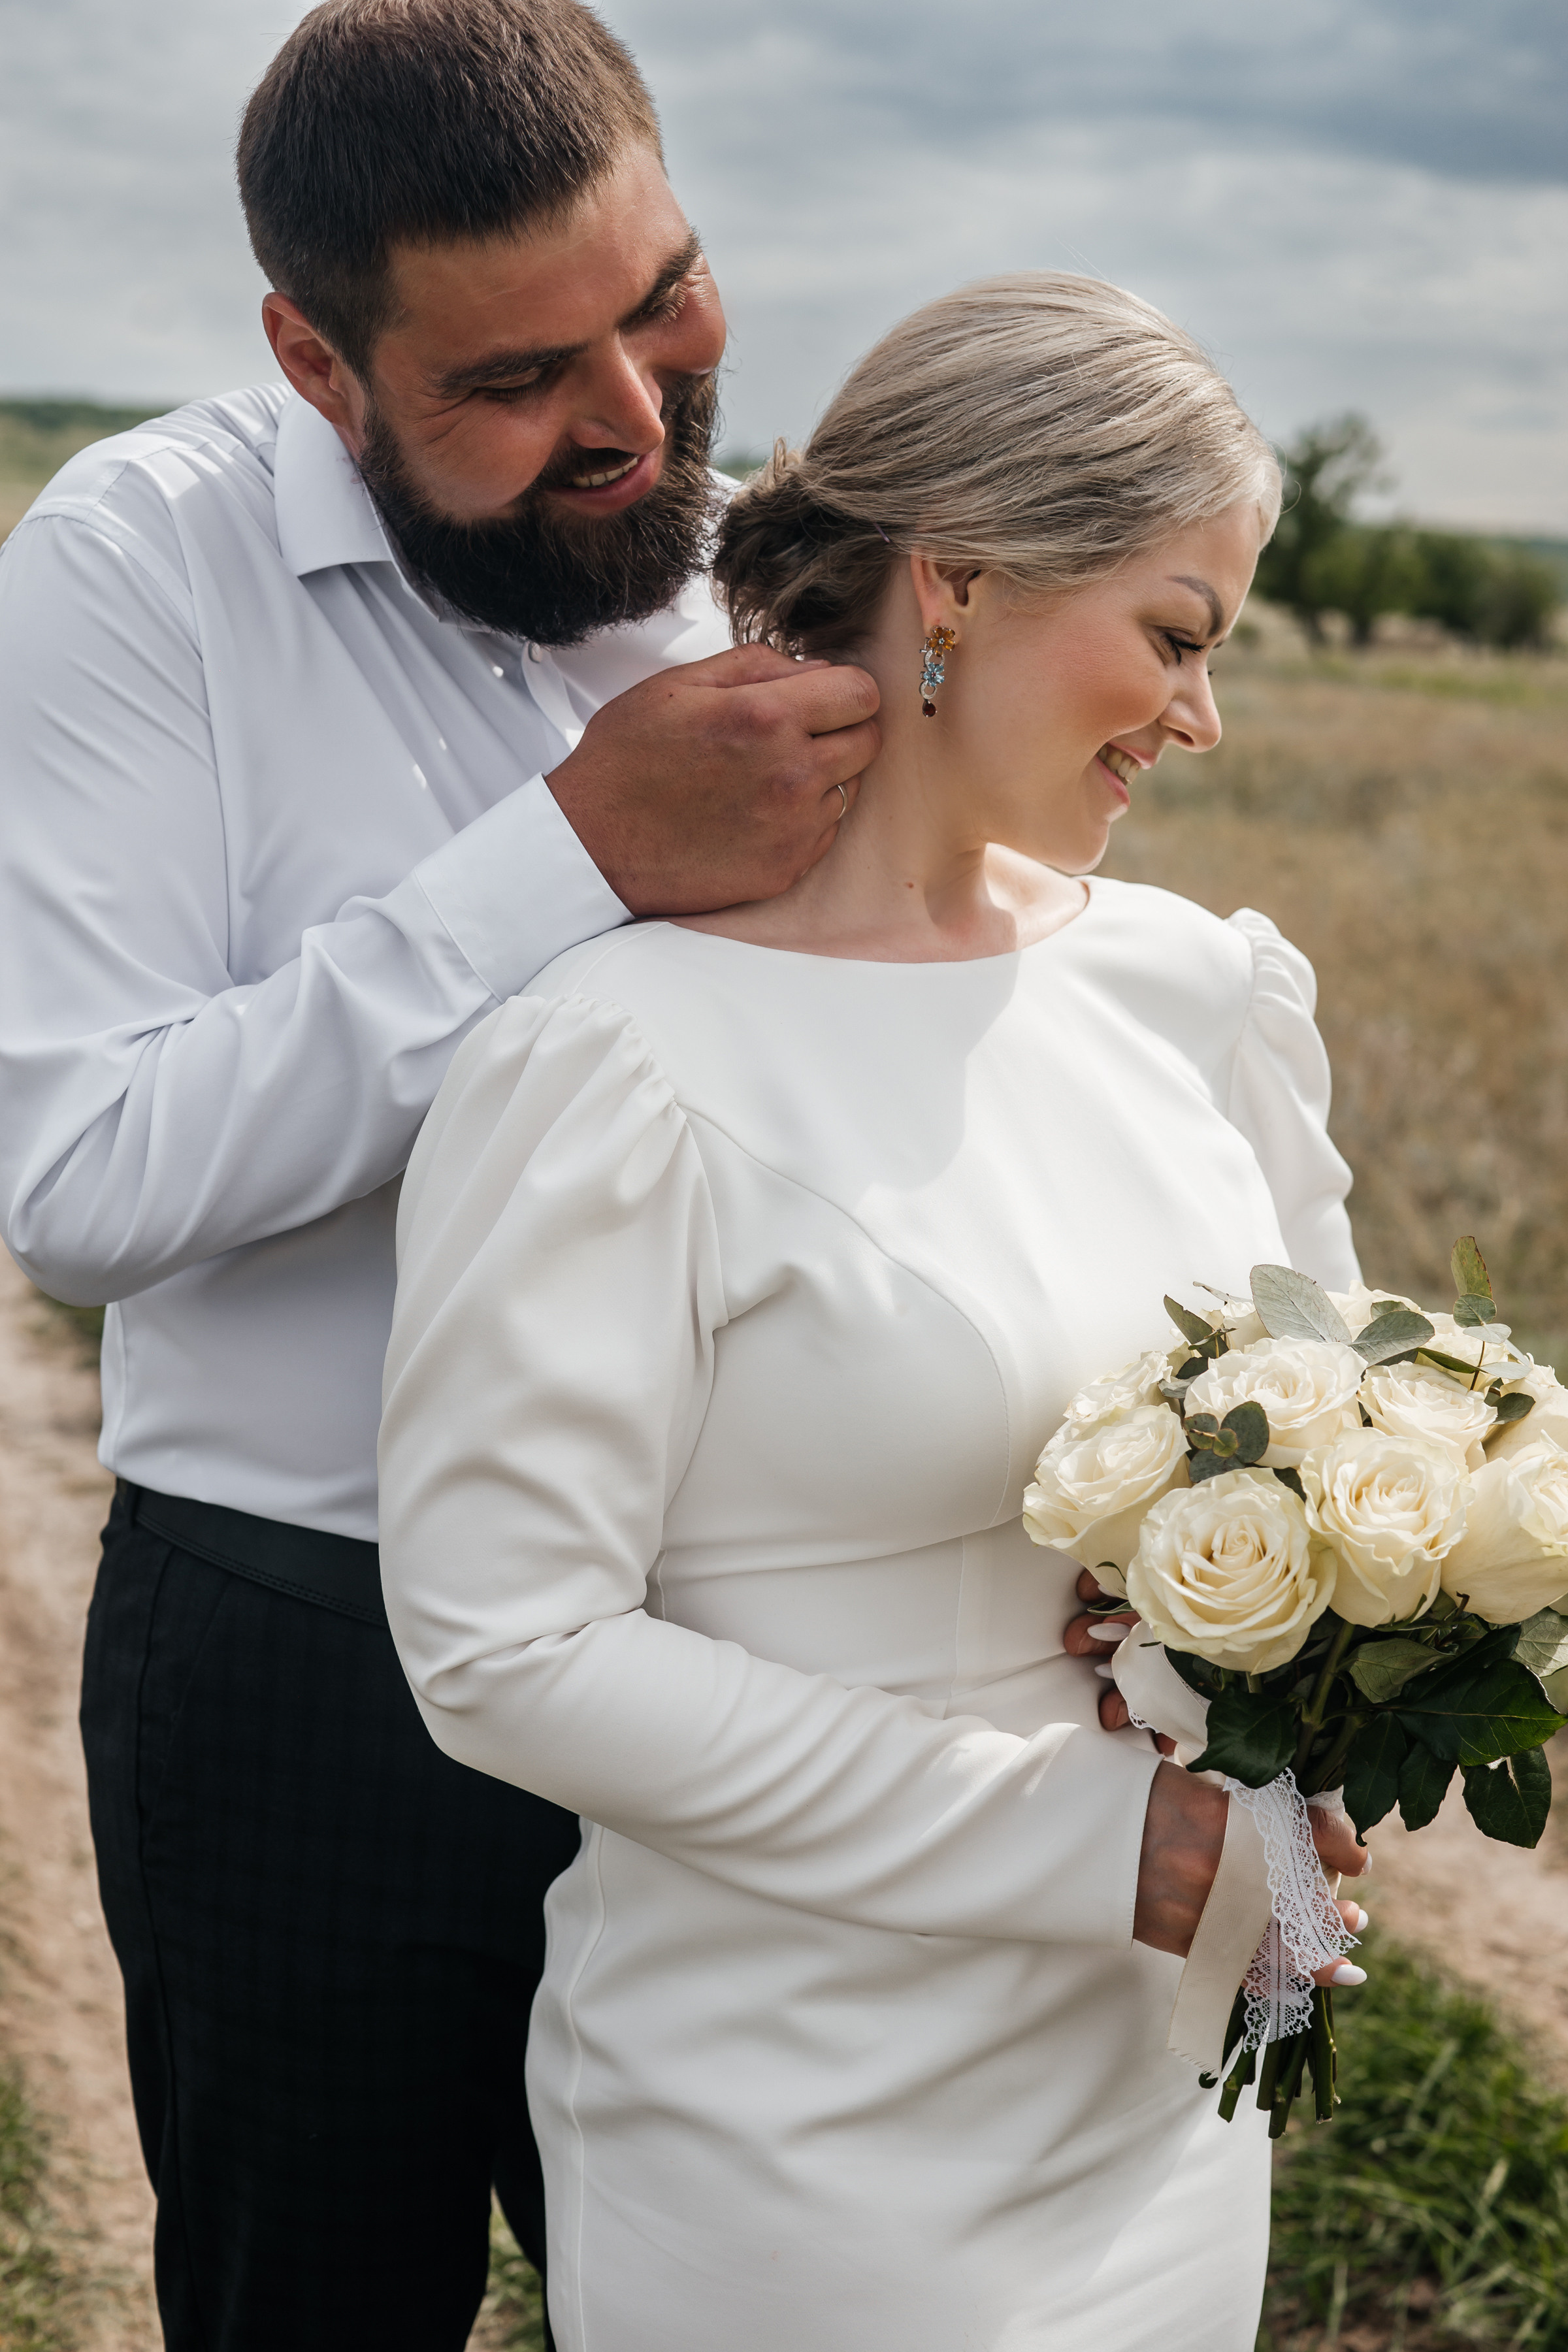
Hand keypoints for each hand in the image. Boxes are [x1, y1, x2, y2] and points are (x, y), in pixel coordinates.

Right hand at [545, 644, 880, 914]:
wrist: (592, 844)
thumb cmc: (626, 759)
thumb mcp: (679, 685)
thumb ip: (758, 665)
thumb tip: (815, 670)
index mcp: (767, 718)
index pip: (861, 694)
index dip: (844, 689)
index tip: (821, 696)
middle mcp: (792, 774)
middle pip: (868, 741)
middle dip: (841, 729)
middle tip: (796, 733)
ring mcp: (792, 828)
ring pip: (850, 788)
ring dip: (822, 776)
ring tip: (766, 775)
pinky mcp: (785, 868)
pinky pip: (824, 832)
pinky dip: (803, 819)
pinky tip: (757, 812)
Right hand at [1065, 1570, 1370, 1970]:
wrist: (1048, 1833)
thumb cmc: (1107, 1789)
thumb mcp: (1172, 1779)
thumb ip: (1222, 1797)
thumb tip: (1277, 1810)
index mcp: (1211, 1811)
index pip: (1293, 1831)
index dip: (1333, 1846)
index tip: (1361, 1856)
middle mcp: (1209, 1862)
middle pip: (1290, 1893)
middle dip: (1327, 1912)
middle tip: (1355, 1918)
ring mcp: (1190, 1904)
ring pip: (1268, 1934)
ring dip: (1310, 1950)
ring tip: (1343, 1956)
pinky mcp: (1170, 1934)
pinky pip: (1230, 1960)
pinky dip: (1266, 1973)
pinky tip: (1291, 1982)